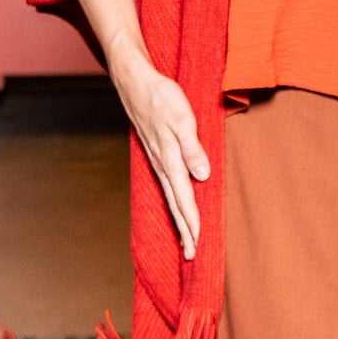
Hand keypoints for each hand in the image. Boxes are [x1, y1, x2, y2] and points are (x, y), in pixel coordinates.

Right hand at [113, 49, 208, 258]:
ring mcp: (158, 161)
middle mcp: (163, 166)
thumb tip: (202, 176)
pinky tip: (176, 208)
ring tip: (186, 242)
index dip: (192, 222)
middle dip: (184, 231)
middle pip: (175, 205)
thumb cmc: (161, 97)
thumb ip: (192, 148)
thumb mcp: (182, 119)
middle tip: (192, 256)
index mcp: (170, 160)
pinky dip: (174, 203)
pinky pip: (167, 186)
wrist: (135, 82)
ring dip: (179, 220)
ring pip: (171, 198)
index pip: (184, 198)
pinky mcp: (157, 155)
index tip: (198, 244)